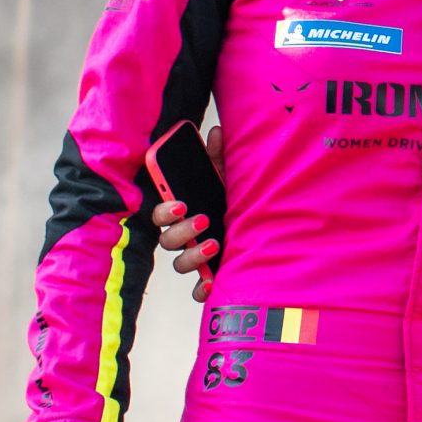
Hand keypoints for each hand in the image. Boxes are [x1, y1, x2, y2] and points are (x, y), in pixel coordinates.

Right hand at [151, 125, 222, 303]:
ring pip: (180, 263)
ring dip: (193, 256)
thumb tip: (217, 132)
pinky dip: (201, 289)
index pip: (160, 215)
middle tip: (202, 219)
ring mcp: (196, 257)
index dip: (165, 211)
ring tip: (214, 243)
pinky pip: (197, 289)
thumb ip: (219, 157)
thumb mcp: (227, 177)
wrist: (260, 223)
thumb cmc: (232, 199)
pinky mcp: (210, 274)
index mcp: (182, 213)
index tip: (180, 203)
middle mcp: (184, 237)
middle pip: (167, 241)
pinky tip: (211, 284)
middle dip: (181, 231)